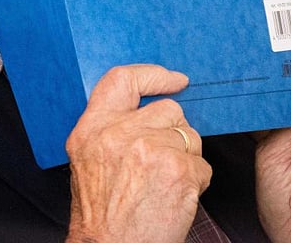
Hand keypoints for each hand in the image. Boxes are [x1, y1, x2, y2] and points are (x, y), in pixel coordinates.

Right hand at [65, 64, 211, 242]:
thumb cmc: (101, 215)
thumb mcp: (88, 160)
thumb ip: (110, 128)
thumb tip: (145, 107)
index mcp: (92, 128)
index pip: (122, 79)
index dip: (153, 75)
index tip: (175, 80)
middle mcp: (119, 133)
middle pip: (169, 110)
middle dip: (174, 133)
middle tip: (161, 162)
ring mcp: (150, 149)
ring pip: (190, 137)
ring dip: (186, 159)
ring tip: (164, 184)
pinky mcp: (177, 170)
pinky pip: (202, 165)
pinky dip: (195, 183)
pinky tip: (174, 198)